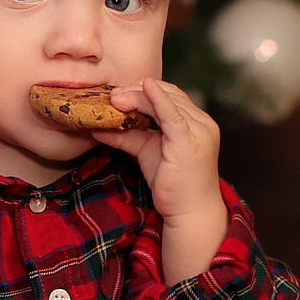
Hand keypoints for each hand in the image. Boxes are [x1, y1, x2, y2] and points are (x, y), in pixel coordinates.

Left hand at [91, 79, 228, 283]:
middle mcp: (202, 122)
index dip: (144, 90)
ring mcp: (198, 130)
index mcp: (196, 122)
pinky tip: (145, 87)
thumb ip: (127, 136)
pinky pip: (171, 114)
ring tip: (116, 98)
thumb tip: (98, 127)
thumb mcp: (147, 152)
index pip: (170, 96)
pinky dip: (157, 99)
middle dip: (138, 90)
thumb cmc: (173, 186)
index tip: (119, 93)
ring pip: (166, 101)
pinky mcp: (188, 141)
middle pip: (168, 93)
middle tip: (113, 95)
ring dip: (138, 96)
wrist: (190, 212)